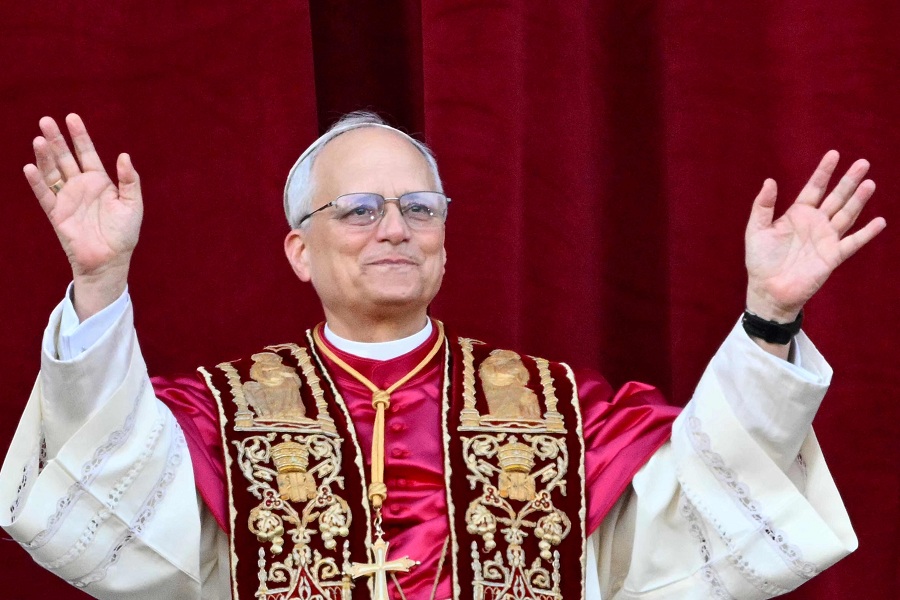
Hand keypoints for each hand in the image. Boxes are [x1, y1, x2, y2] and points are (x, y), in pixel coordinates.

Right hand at [23, 114, 141, 319]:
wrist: (110, 260)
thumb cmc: (124, 234)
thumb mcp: (133, 205)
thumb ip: (129, 181)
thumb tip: (124, 155)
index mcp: (100, 182)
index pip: (87, 153)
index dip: (80, 136)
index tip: (71, 117)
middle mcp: (81, 186)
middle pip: (65, 158)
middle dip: (56, 139)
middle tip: (46, 120)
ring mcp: (67, 198)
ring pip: (52, 172)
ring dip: (44, 156)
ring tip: (39, 139)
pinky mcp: (56, 213)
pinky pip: (44, 195)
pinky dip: (37, 182)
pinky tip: (30, 167)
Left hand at [745, 150, 885, 323]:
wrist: (768, 289)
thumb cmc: (760, 261)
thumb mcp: (756, 230)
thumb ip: (763, 206)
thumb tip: (769, 180)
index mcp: (797, 214)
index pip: (814, 188)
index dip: (823, 172)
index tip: (834, 154)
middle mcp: (815, 223)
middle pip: (835, 197)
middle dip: (848, 180)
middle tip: (863, 162)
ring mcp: (826, 239)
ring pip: (846, 215)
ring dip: (858, 200)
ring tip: (869, 183)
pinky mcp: (833, 256)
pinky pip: (853, 242)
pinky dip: (866, 233)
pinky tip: (879, 221)